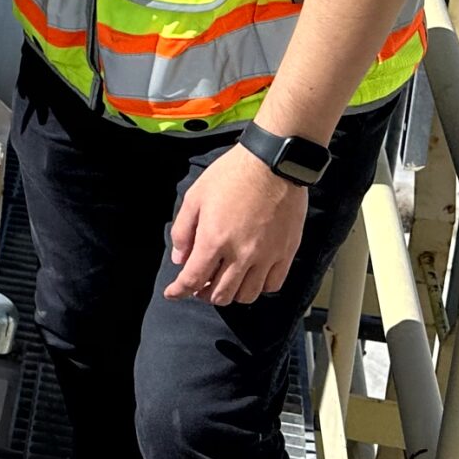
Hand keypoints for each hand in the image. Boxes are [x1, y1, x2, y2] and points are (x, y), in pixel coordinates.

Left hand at [166, 147, 309, 305]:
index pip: (193, 279)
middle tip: (198, 286)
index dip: (179, 291)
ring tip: (223, 283)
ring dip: (230, 294)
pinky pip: (273, 285)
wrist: (273, 163)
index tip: (172, 293)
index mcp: (214, 240)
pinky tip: (250, 277)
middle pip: (220, 294)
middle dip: (203, 294)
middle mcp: (241, 254)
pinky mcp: (286, 252)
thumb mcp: (195, 197)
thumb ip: (183, 231)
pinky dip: (258, 288)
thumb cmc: (231, 176)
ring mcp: (267, 256)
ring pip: (247, 295)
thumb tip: (180, 259)